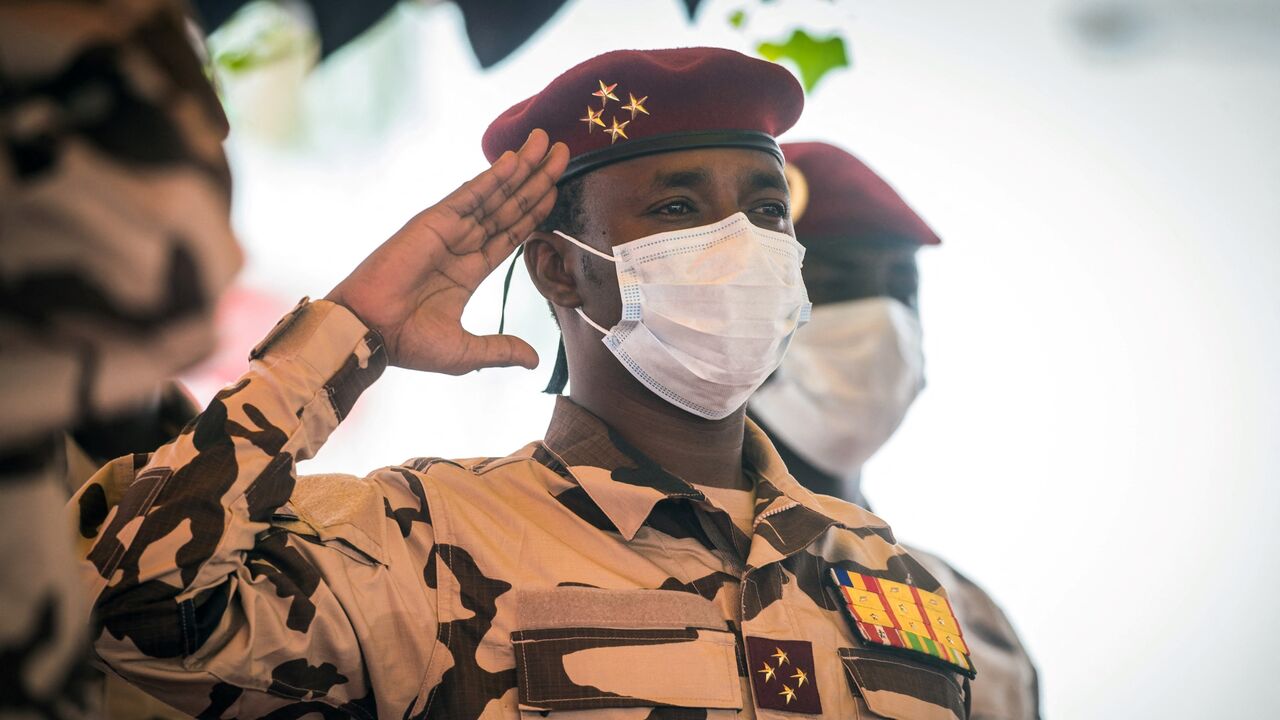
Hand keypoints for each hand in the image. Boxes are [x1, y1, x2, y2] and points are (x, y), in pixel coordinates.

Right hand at [326, 129, 568, 373]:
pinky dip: (494, 176)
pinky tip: (516, 159)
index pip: (511, 234)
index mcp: (469, 271)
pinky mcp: (434, 222)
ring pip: (495, 195)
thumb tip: (533, 361)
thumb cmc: (409, 344)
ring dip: (523, 168)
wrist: (371, 334)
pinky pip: (470, 195)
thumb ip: (501, 349)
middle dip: (537, 179)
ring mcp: (449, 231)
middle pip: (509, 206)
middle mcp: (462, 245)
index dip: (535, 211)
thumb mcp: (466, 351)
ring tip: (547, 143)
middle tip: (563, 151)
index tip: (557, 188)